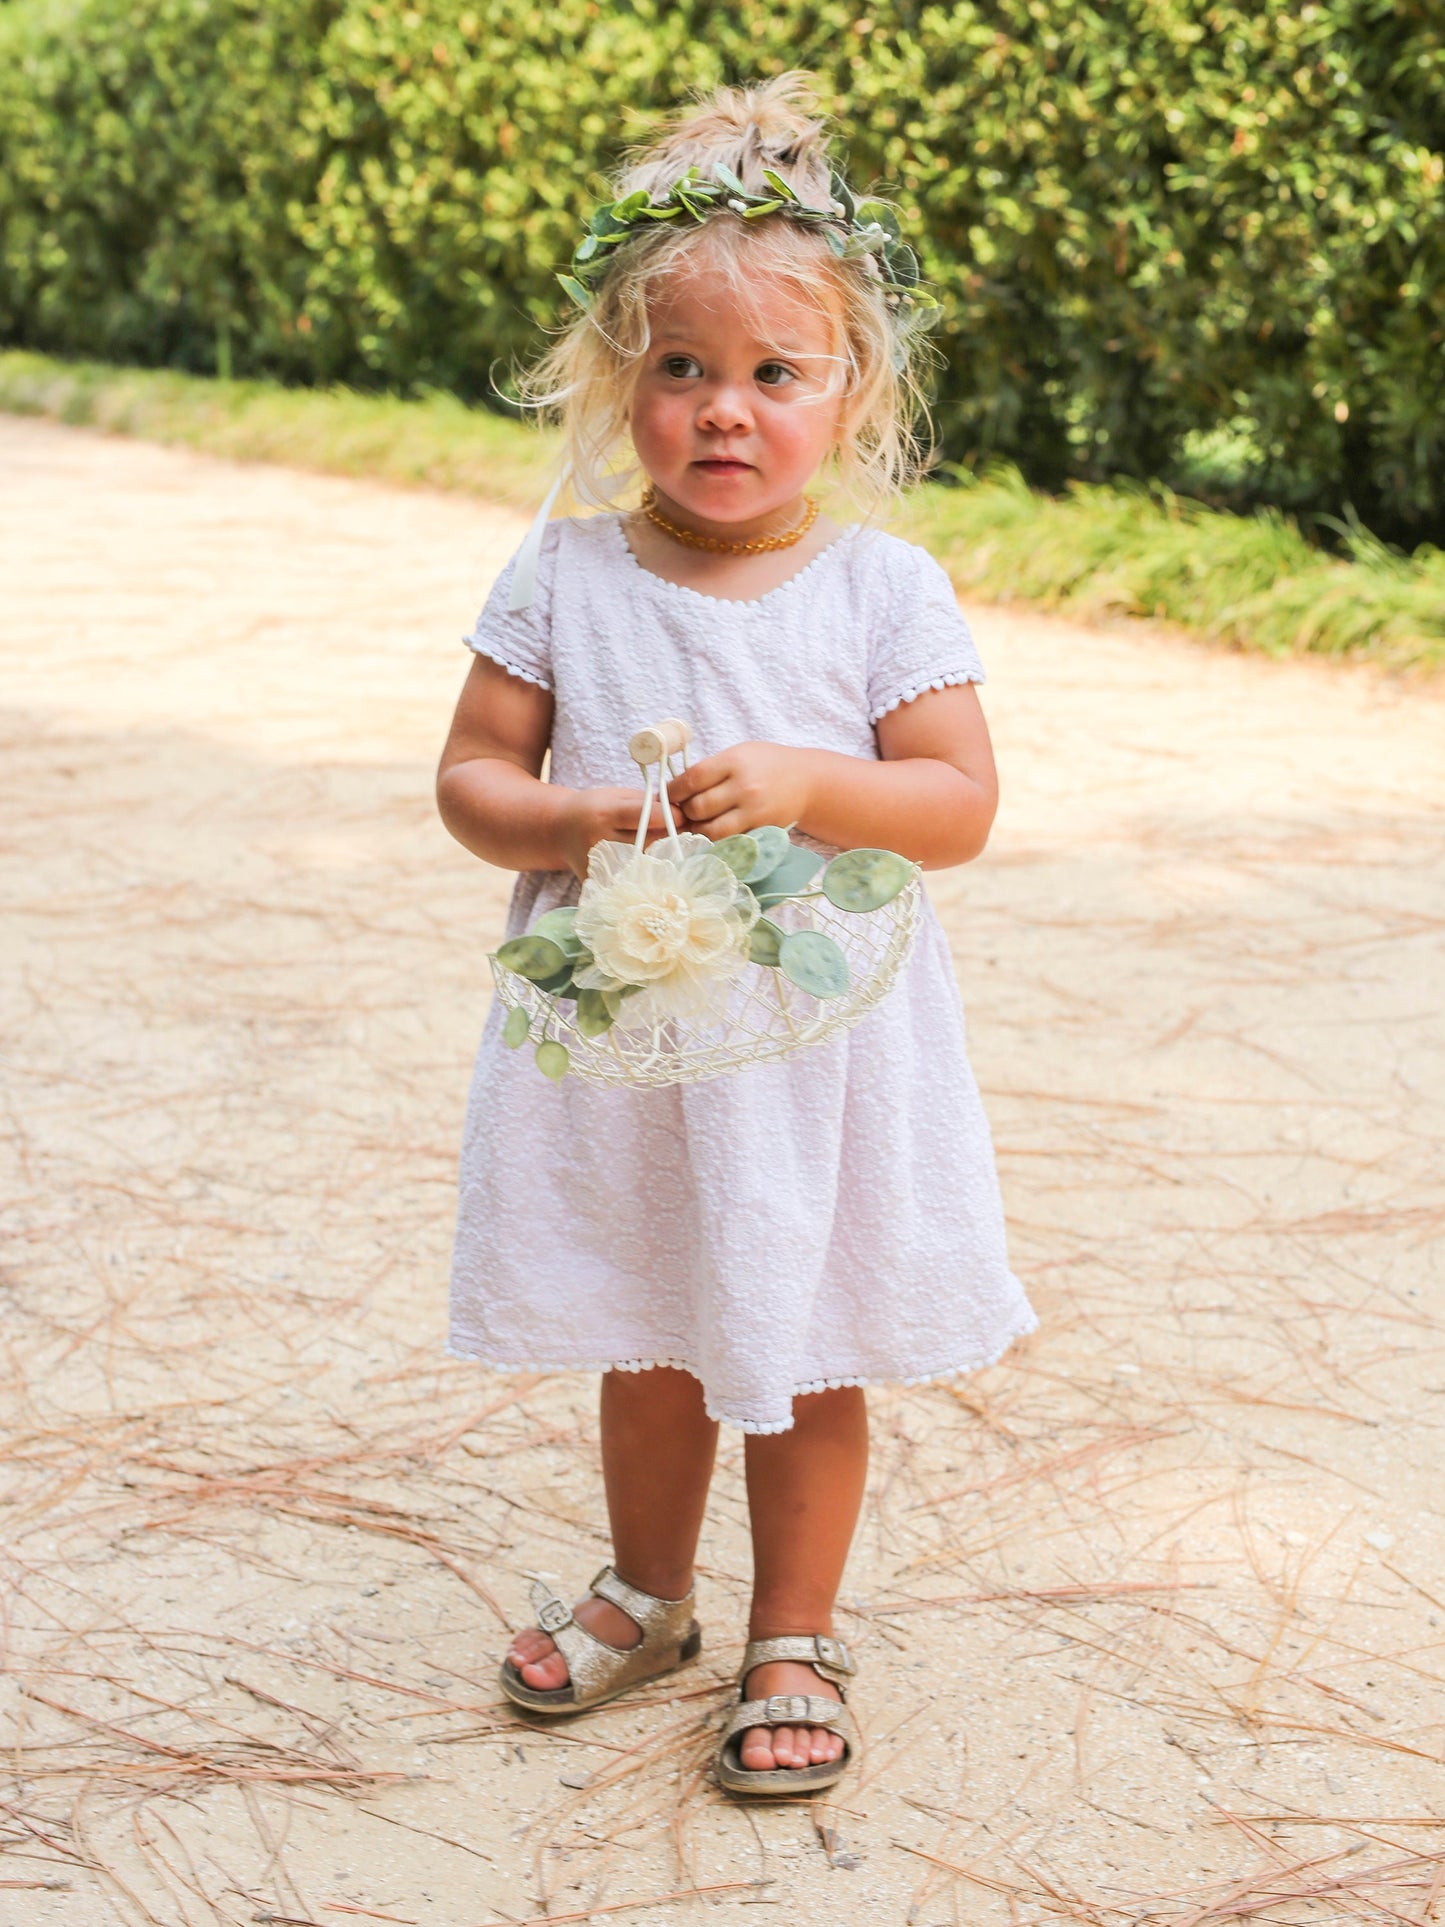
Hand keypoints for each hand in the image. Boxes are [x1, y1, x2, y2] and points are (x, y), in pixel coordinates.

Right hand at [558, 785, 674, 879]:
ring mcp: (600, 869)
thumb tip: (686, 812)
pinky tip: (650, 865)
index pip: (649, 816)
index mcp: (603, 815)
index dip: (672, 815)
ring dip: (663, 856)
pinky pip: (637, 881)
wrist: (560, 832)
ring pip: (650, 864)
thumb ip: (648, 803)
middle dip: (672, 835)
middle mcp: (601, 843)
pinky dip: (649, 874)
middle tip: (680, 830)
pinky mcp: (602, 888)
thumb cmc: (594, 808)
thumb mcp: (617, 796)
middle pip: (654, 842)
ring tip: (664, 846)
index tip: (683, 814)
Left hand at [666, 741, 814, 840]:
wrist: (808, 781)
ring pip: (711, 830)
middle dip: (685, 812)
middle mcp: (744, 787)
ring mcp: (754, 811)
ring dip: (698, 829)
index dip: (673, 791)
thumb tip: (675, 789)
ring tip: (698, 823)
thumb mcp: (740, 753)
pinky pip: (729, 840)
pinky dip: (717, 839)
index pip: (693, 779)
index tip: (668, 796)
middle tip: (684, 811)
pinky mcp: (761, 830)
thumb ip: (711, 769)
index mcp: (735, 761)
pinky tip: (716, 831)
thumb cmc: (767, 764)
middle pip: (698, 807)